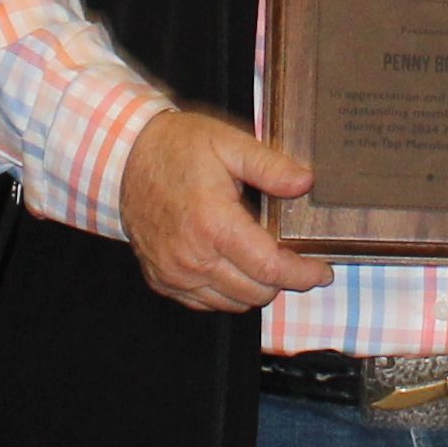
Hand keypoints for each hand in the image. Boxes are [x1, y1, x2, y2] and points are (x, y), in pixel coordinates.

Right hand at [117, 107, 328, 313]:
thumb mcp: (228, 143)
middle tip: (291, 257)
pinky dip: (226, 291)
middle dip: (282, 279)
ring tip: (260, 257)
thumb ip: (269, 166)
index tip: (321, 271)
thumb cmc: (177, 148)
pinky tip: (231, 263)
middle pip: (256, 292)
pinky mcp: (162, 279)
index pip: (270, 268)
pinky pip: (205, 302)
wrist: (125, 158)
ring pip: (233, 303)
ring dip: (254, 287)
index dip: (302, 274)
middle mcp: (192, 257)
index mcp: (213, 224)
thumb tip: (305, 182)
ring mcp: (174, 273)